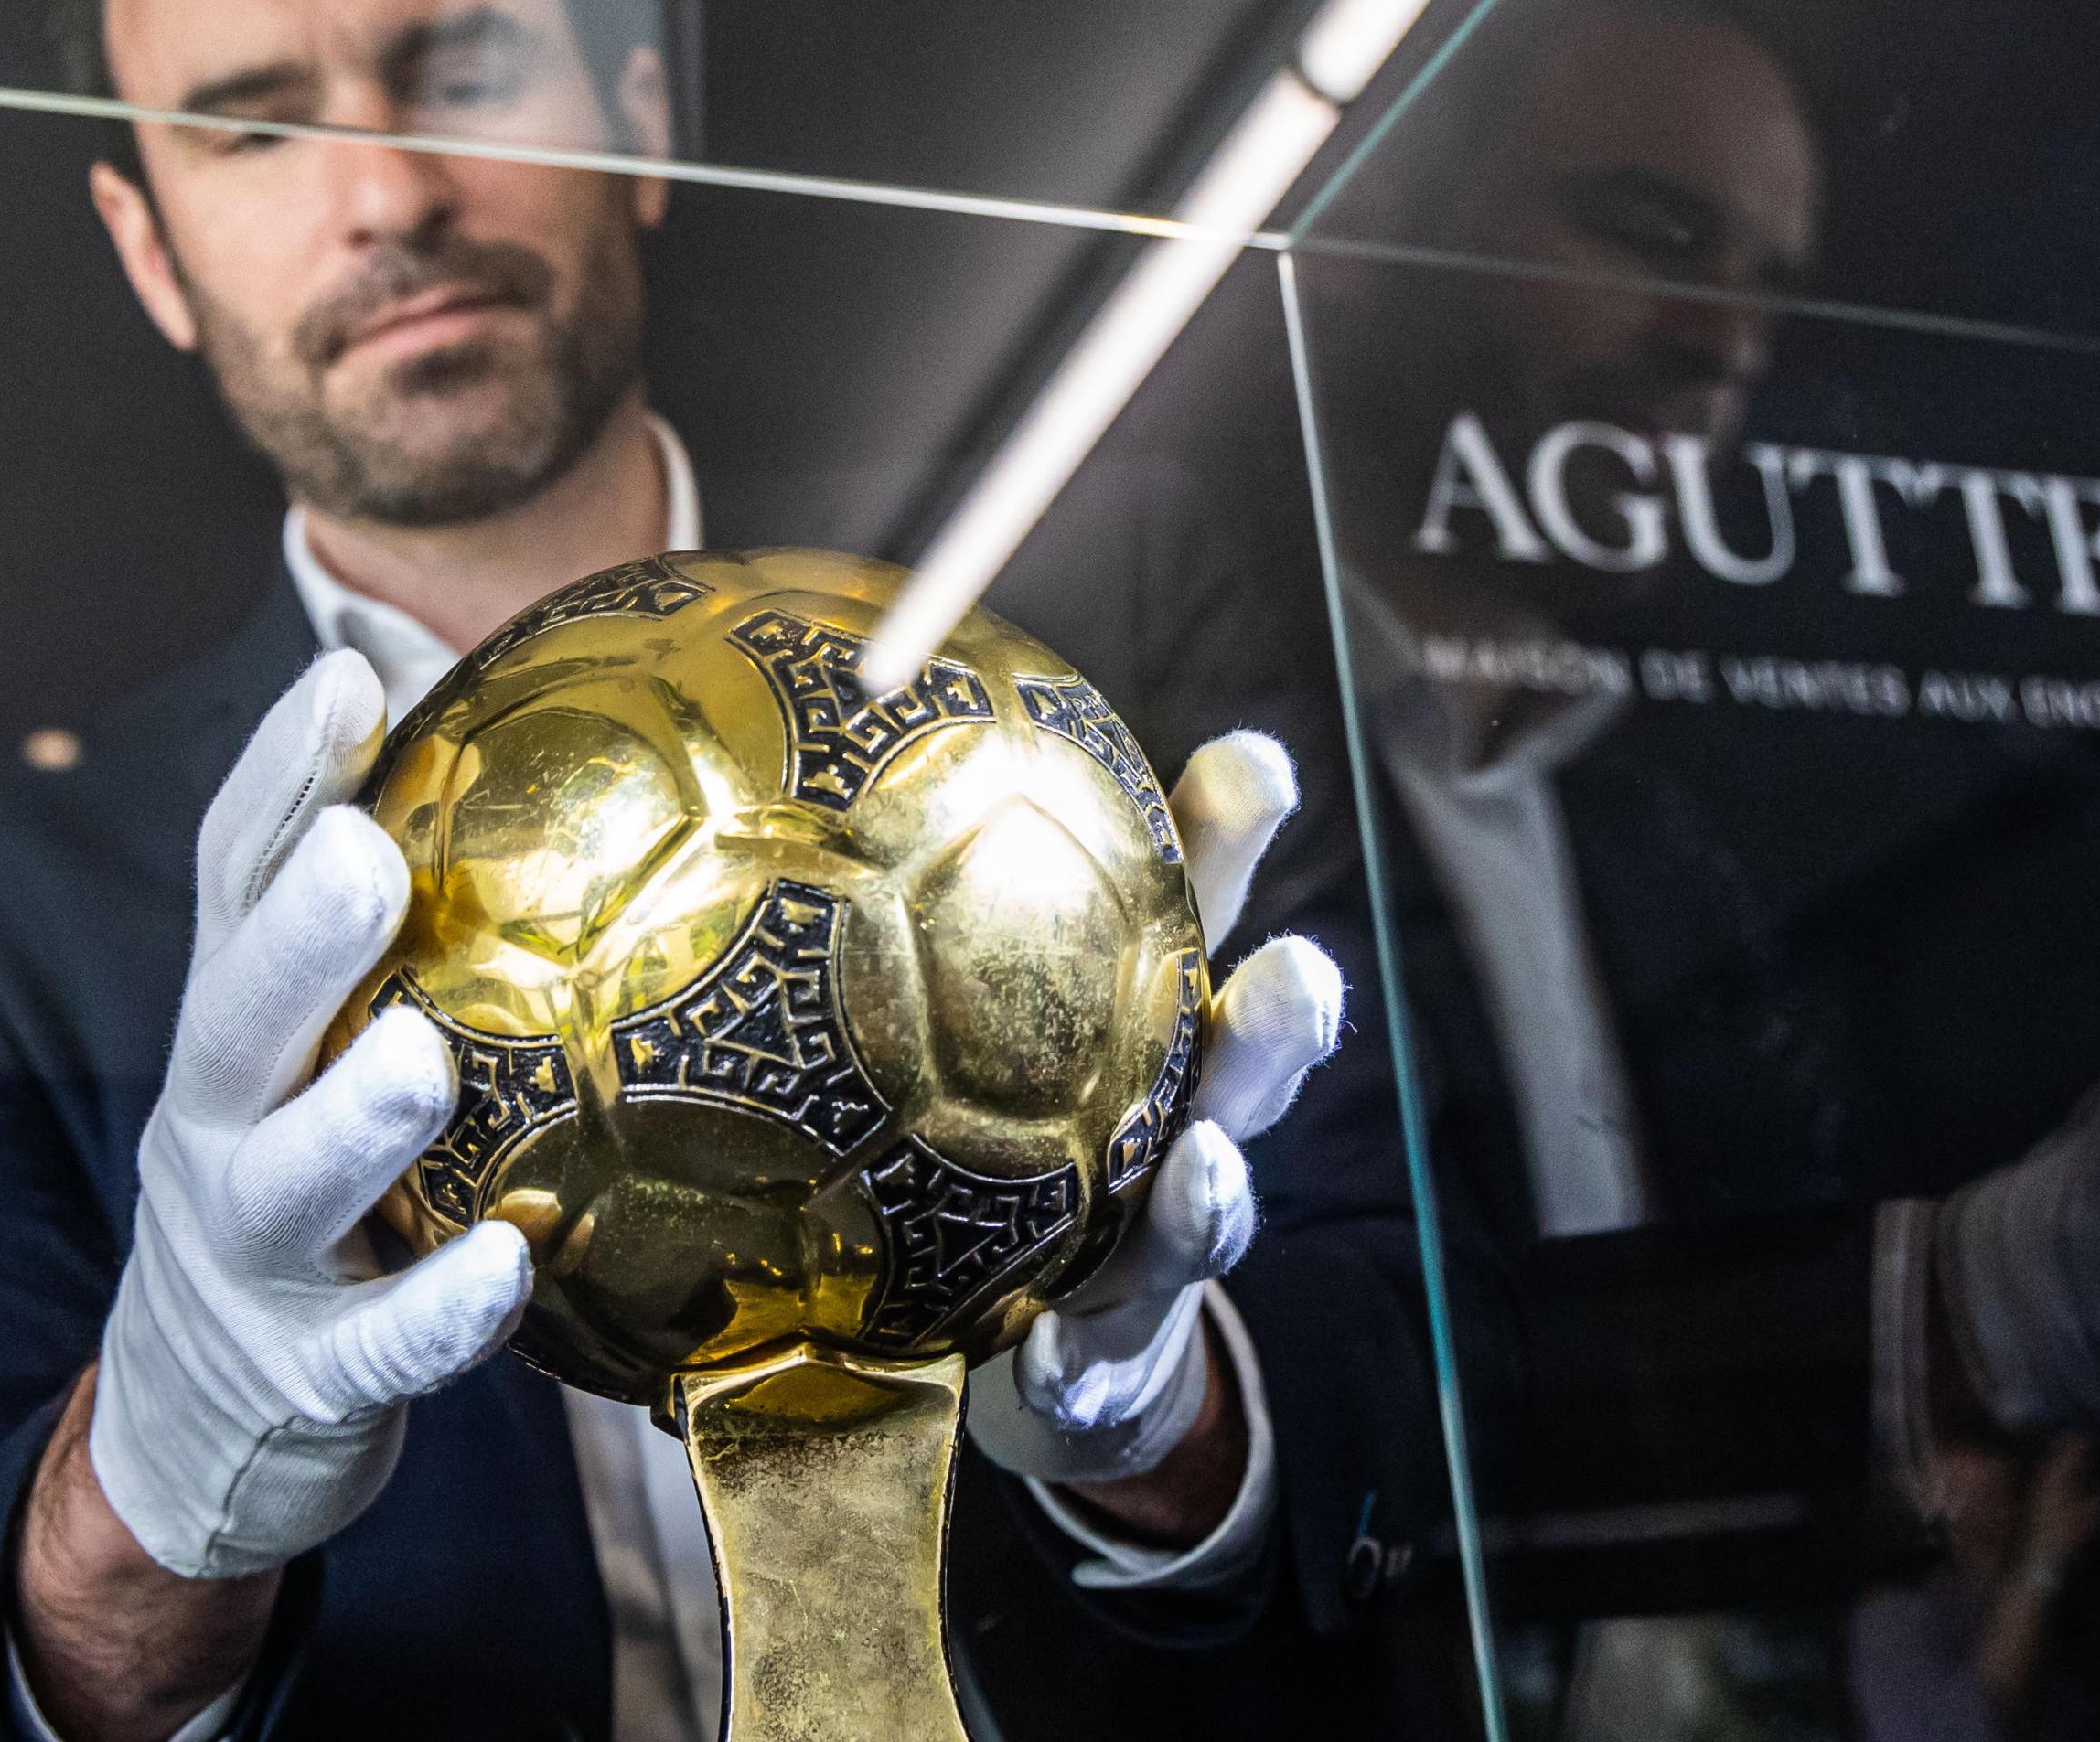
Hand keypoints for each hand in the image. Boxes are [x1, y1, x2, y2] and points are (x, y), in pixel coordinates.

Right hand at [86, 651, 537, 1578]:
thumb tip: (426, 666)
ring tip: (420, 1058)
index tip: (347, 674)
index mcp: (236, 1027)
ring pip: (288, 1180)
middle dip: (296, 933)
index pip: (234, 880)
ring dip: (352, 1119)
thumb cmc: (311, 1184)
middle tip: (364, 853)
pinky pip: (376, 1342)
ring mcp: (252, 1251)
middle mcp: (219, 1123)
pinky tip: (507, 1265)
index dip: (282, 776)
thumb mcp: (318, 1044)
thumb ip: (381, 898)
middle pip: (234, 1015)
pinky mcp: (306, 1371)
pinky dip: (435, 1308)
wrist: (200, 1428)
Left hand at [964, 732, 1346, 1498]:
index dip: (1238, 832)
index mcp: (1152, 1020)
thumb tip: (805, 734)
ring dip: (1213, 1192)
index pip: (1207, 902)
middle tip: (1294, 973)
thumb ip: (915, 906)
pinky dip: (1080, 1363)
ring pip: (1206, 1210)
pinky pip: (1095, 1363)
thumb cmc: (1000, 1145)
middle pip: (1249, 1059)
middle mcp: (1181, 1121)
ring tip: (1208, 1168)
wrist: (1045, 1346)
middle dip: (1282, 1016)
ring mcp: (1156, 1245)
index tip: (1251, 762)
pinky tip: (1052, 1363)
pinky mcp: (1109, 1357)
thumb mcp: (980, 1022)